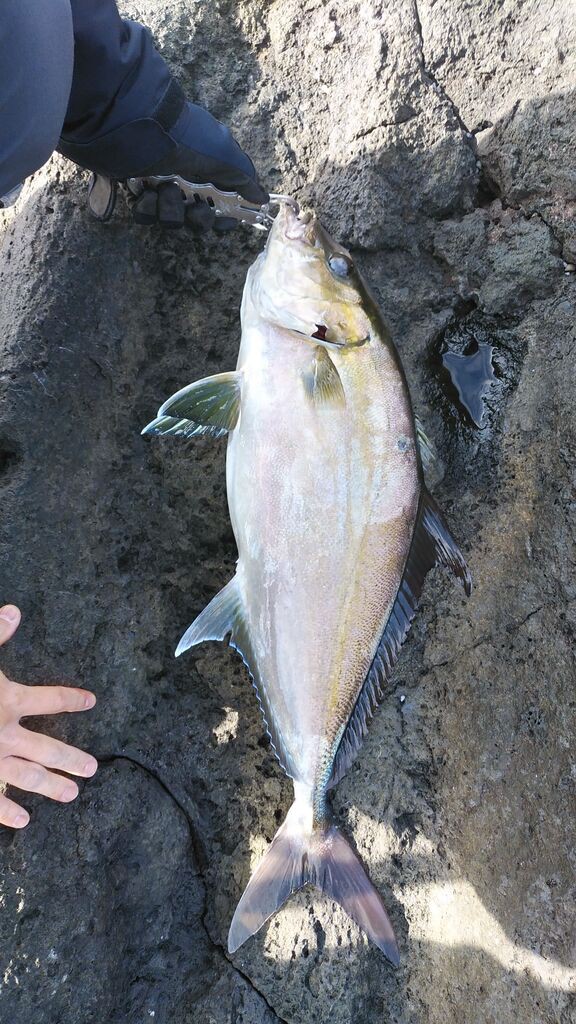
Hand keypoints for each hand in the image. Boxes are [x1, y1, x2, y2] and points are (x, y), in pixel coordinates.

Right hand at [0, 606, 97, 828]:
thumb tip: (14, 610)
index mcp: (8, 700)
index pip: (48, 699)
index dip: (71, 698)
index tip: (90, 701)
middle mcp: (4, 735)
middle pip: (47, 748)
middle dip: (71, 758)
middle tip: (92, 769)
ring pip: (28, 777)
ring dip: (51, 786)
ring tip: (72, 795)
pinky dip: (7, 812)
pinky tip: (23, 821)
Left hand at [84, 91, 267, 229]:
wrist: (139, 127)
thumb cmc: (187, 139)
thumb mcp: (225, 155)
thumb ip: (244, 179)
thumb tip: (263, 198)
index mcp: (208, 170)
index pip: (221, 203)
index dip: (224, 217)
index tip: (226, 221)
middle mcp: (185, 178)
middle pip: (196, 218)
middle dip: (198, 217)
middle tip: (194, 207)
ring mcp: (159, 184)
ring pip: (171, 219)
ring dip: (171, 209)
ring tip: (165, 189)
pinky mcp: (135, 189)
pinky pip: (145, 214)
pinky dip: (147, 207)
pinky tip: (146, 192)